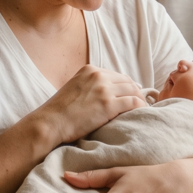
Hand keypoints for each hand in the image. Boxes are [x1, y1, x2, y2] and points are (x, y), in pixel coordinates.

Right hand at [30, 65, 145, 145]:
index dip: (125, 86)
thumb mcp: (73, 88)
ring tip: (142, 109)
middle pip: (127, 81)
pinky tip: (141, 113)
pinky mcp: (108, 104)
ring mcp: (104, 89)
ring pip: (133, 90)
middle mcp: (98, 76)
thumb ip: (88, 86)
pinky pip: (133, 102)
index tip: (129, 94)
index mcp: (89, 70)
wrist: (50, 122)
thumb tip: (103, 94)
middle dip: (135, 92)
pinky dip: (140, 107)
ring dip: (139, 99)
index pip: (116, 75)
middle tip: (139, 103)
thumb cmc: (58, 111)